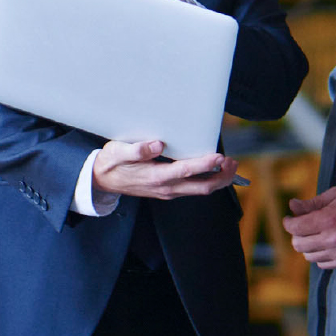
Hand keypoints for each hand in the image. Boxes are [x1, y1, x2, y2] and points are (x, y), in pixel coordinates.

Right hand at [93, 140, 237, 199]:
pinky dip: (209, 181)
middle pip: (202, 187)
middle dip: (221, 177)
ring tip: (230, 165)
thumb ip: (137, 149)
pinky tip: (215, 170)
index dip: (204, 165)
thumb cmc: (111, 162)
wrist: (102, 181)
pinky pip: (194, 189)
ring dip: (218, 179)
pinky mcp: (169, 190)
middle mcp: (166, 187)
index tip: (219, 157)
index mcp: (155, 177)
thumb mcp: (118, 152)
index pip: (186, 171)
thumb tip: (158, 144)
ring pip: (201, 190)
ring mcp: (169, 191)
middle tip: (233, 162)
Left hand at [283, 186, 335, 268]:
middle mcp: (333, 239)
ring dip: (308, 246)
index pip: (296, 227)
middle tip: (301, 227)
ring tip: (315, 235)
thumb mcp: (334, 196)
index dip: (288, 222)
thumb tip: (292, 206)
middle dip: (296, 235)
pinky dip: (320, 255)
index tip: (289, 219)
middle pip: (298, 244)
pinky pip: (321, 264)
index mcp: (328, 219)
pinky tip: (326, 244)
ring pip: (308, 256)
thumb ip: (311, 203)